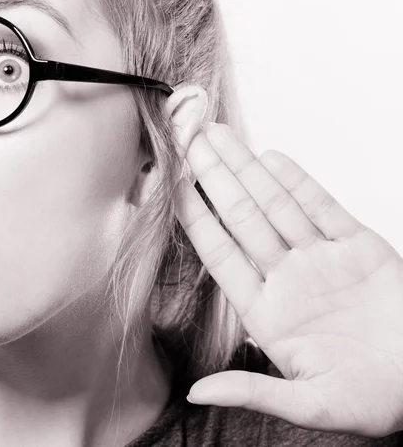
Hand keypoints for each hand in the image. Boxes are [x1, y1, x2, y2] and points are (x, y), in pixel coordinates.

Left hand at [169, 86, 402, 436]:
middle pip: (242, 217)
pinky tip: (272, 159)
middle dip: (214, 179)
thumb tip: (197, 394)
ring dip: (247, 170)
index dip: (197, 219)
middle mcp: (288, 278)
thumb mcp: (308, 404)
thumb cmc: (370, 401)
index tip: (173, 189)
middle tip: (189, 143)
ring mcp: (321, 259)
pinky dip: (298, 182)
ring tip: (218, 138)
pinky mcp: (359, 249)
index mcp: (267, 311)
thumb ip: (252, 390)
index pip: (221, 254)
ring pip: (276, 204)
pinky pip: (323, 207)